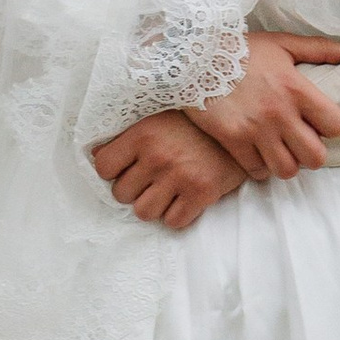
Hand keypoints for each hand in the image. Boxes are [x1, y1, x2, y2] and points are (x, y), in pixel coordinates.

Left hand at [90, 113, 248, 229]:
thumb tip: (94, 156)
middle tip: (151, 180)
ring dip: (153, 206)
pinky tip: (185, 199)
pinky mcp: (201, 193)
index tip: (126, 170)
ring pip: (144, 213)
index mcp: (143, 133)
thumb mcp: (160, 117)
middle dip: (134, 190)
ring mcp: (179, 176)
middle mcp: (157, 156)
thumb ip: (130, 136)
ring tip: (167, 192)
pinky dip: (178, 215)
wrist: (245, 129)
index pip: (103, 167)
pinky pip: (174, 222)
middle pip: (121, 194)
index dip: (112, 172)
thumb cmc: (197, 125)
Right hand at [185, 32, 339, 179]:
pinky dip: (260, 167)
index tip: (317, 123)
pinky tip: (256, 152)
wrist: (194, 55)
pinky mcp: (232, 140)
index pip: (335, 125)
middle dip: (312, 154)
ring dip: (287, 164)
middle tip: (300, 143)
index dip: (330, 128)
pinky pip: (256, 170)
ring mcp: (255, 129)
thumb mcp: (284, 44)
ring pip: (287, 170)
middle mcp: (280, 112)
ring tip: (279, 151)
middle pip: (316, 157)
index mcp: (297, 88)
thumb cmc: (242, 49)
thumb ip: (322, 49)